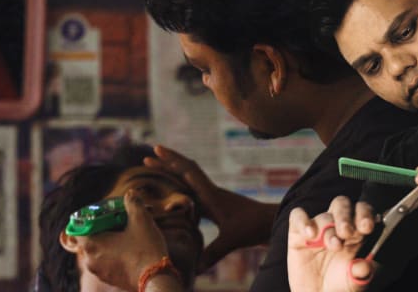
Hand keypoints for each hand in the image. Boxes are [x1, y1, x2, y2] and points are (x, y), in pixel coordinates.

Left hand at [74, 191, 173, 290]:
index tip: (102, 215)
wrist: (156, 278)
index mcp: (91, 244)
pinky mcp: (110, 279)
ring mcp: (100, 272)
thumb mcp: (141, 220)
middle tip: (119, 222)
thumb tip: (130, 194)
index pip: (77, 229)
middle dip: (103, 229)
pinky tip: (130, 249)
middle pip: (90, 239)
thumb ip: (133, 203)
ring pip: (99, 251)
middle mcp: (90, 260)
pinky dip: (114, 254)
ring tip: (127, 235)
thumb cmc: (145, 249)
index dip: (89, 219)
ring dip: (109, 242)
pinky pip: (107, 262)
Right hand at [144, 145, 276, 271]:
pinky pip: (194, 192)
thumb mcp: (232, 240)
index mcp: (211, 195)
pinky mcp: (216, 204)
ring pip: (189, 179)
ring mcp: (213, 197)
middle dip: (166, 162)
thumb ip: (213, 252)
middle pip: (185, 171)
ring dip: (173, 173)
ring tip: (156, 169)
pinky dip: (181, 188)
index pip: (187, 172)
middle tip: (146, 157)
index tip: (155, 152)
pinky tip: (175, 194)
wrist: (271, 221)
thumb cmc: (252, 227)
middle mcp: (210, 192)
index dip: (170, 161)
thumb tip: (196, 267)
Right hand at [287, 196, 375, 291]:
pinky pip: (297, 216)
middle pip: (342, 205)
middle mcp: (337, 226)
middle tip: (346, 232)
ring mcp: (318, 228)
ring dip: (329, 229)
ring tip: (334, 246)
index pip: (362, 211)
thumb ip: (362, 273)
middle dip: (345, 216)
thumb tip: (365, 265)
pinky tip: (310, 235)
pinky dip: (303, 221)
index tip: (367, 226)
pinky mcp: (298, 233)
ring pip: (324, 215)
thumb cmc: (340, 286)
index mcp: (357, 232)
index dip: (365, 213)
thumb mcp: (355, 282)